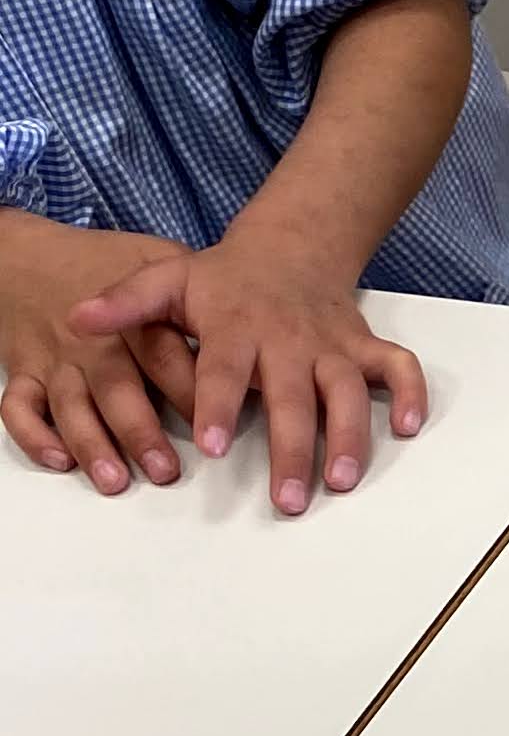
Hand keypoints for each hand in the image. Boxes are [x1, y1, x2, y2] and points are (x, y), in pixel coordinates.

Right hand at [0, 215, 199, 492]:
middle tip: (166, 471)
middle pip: (116, 387)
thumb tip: (259, 349)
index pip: (163, 355)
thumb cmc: (107, 265)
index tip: (214, 430)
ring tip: (115, 479)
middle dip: (140, 431)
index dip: (187, 392)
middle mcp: (93, 342)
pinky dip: (33, 435)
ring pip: (70, 405)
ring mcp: (56, 359)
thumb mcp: (158, 265)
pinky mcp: (24, 372)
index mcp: (133, 318)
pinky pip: (18, 406)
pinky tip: (58, 460)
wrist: (30, 255)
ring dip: (91, 443)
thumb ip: (202, 302)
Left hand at [71, 225, 424, 513]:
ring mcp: (332, 344)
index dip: (217, 405)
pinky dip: (410, 395)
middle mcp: (290, 339)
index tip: (208, 446)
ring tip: (344, 481)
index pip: (226, 368)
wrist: (289, 246)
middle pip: (294, 398)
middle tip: (288, 499)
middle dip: (293, 449)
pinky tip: (408, 429)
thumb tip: (78, 320)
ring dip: (351, 438)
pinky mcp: (364, 347)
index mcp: (239, 326)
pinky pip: (398, 367)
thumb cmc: (224, 279)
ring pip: (349, 393)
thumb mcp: (167, 281)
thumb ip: (126, 304)